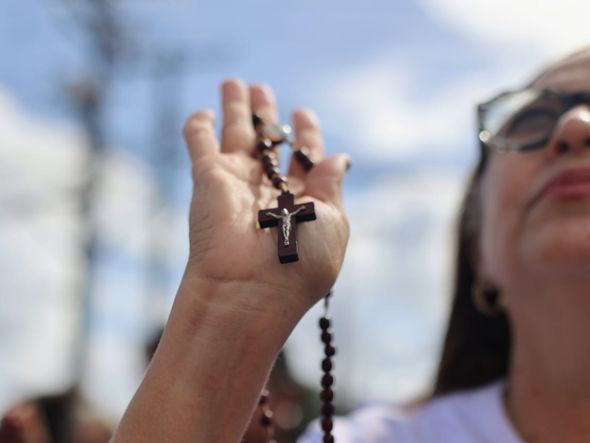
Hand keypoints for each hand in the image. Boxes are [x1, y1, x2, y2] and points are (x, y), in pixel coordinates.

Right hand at [182, 79, 349, 310]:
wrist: (249, 290)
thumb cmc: (301, 261)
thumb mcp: (333, 222)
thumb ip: (331, 185)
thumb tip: (339, 157)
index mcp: (303, 199)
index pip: (303, 157)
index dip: (304, 134)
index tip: (303, 114)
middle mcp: (270, 189)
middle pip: (268, 142)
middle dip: (267, 116)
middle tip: (263, 90)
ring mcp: (237, 183)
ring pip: (234, 135)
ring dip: (235, 109)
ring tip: (236, 83)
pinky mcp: (208, 179)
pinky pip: (200, 145)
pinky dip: (198, 127)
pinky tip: (203, 113)